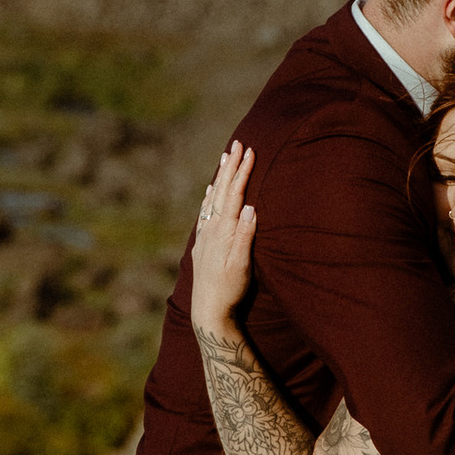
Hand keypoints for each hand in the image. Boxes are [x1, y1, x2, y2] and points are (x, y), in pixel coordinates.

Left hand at [189, 142, 258, 337]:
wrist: (208, 311)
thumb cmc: (230, 290)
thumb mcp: (241, 265)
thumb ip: (245, 236)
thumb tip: (251, 207)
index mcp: (223, 231)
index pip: (234, 195)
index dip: (242, 172)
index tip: (250, 152)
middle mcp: (211, 229)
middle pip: (221, 191)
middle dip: (231, 167)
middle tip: (238, 144)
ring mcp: (205, 236)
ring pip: (212, 199)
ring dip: (219, 177)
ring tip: (225, 158)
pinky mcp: (203, 244)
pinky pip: (205, 212)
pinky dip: (209, 197)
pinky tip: (210, 190)